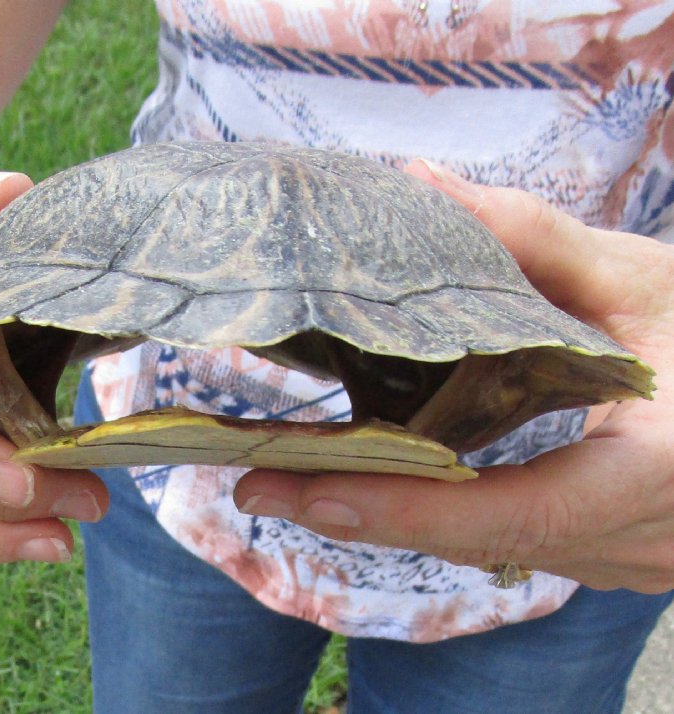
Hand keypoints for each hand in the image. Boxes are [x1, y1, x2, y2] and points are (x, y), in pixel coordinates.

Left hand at [234, 160, 673, 593]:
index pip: (513, 509)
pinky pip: (511, 537)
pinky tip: (389, 471)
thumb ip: (533, 240)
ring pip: (488, 546)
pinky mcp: (612, 550)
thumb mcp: (646, 278)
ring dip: (396, 513)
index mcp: (659, 472)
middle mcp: (638, 537)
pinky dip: (445, 509)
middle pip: (478, 539)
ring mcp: (628, 558)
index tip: (300, 491)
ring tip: (303, 471)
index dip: (402, 509)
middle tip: (262, 477)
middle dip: (365, 512)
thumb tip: (420, 190)